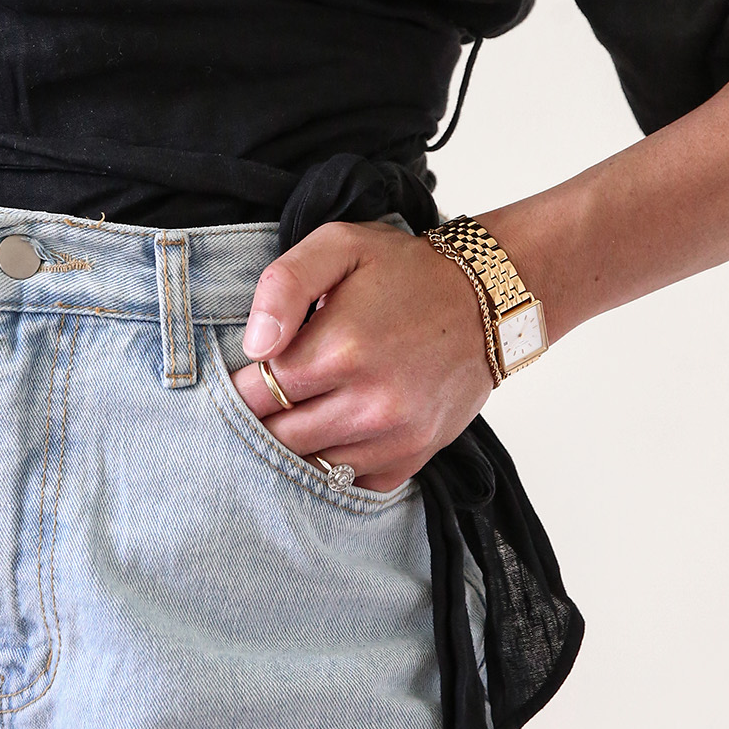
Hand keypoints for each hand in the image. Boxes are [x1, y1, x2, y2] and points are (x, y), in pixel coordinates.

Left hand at [232, 221, 494, 491]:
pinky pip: (351, 482)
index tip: (248, 374)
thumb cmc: (405, 270)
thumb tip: (256, 346)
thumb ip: (283, 286)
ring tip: (304, 409)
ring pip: (311, 465)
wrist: (487, 300)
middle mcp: (369, 403)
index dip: (242, 386)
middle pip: (278, 438)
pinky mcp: (414, 456)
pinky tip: (338, 429)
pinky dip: (337, 462)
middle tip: (270, 394)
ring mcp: (395, 437)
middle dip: (266, 418)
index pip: (255, 395)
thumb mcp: (339, 246)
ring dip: (299, 443)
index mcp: (340, 350)